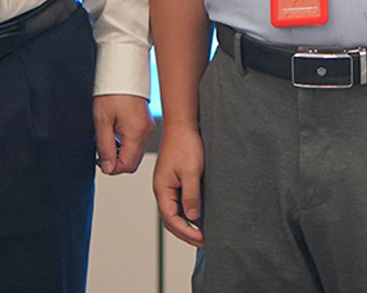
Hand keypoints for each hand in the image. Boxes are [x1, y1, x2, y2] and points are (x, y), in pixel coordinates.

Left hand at [93, 94, 152, 175]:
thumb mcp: (102, 121)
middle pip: (133, 162)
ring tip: (107, 141)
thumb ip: (105, 147)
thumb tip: (107, 167)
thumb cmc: (112, 91)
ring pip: (135, 153)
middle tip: (101, 153)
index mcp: (137, 133)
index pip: (127, 166)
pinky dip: (126, 145)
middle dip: (116, 162)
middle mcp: (146, 132)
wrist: (122, 71)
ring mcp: (148, 128)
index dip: (111, 168)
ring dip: (121, 153)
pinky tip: (115, 135)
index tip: (99, 160)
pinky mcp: (146, 123)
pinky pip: (137, 143)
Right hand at [152, 124, 205, 247]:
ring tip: (204, 233)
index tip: (202, 239)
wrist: (183, 125)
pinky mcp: (175, 180)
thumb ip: (191, 196)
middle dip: (186, 233)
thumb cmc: (185, 145)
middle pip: (171, 220)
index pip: (171, 220)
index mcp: (162, 190)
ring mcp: (168, 185)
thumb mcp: (191, 172)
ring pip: (175, 212)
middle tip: (204, 242)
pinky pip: (179, 202)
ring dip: (188, 224)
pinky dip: (189, 212)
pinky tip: (201, 215)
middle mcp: (163, 190)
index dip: (187, 233)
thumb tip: (192, 218)